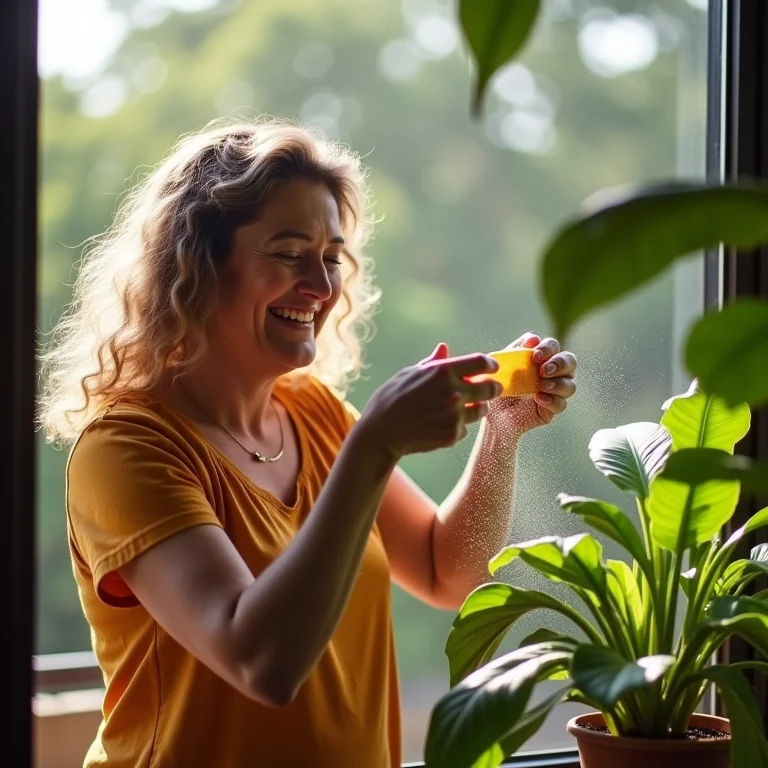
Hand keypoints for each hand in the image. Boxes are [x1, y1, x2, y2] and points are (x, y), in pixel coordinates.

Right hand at [357, 343, 502, 459]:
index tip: (492, 368)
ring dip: (476, 408)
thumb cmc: (390, 399)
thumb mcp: (408, 374)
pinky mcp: (453, 435)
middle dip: (493, 388)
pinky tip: (442, 424)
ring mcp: (455, 415)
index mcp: (443, 371)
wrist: (380, 433)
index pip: (481, 362)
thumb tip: (444, 349)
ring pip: (481, 410)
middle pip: (490, 388)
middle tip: (491, 389)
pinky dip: (458, 426)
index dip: (490, 365)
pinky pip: (465, 428)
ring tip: (462, 408)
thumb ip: (432, 363)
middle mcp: (454, 392)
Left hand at [489, 332, 576, 431]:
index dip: (547, 348)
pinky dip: (552, 400)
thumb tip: (534, 339)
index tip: (535, 357)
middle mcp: (554, 372)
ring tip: (541, 386)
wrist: (490, 410)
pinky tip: (539, 399)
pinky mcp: (552, 408)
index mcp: (542, 357)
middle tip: (544, 371)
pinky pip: (561, 404)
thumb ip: (517, 349)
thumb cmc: (499, 383)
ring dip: (558, 384)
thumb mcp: (504, 363)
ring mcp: (555, 391)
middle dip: (560, 364)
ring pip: (570, 385)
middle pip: (570, 361)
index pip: (553, 346)